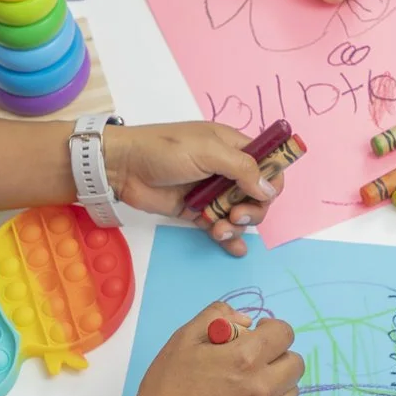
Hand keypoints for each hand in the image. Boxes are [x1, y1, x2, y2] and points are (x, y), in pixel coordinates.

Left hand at [104, 122, 279, 254]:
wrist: (123, 167)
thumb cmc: (165, 150)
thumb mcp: (207, 151)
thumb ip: (242, 169)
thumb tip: (269, 190)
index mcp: (233, 146)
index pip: (268, 163)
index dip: (272, 180)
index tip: (264, 195)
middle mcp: (227, 169)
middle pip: (257, 194)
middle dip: (253, 209)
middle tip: (236, 215)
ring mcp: (212, 192)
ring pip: (240, 214)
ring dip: (236, 225)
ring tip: (219, 230)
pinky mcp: (197, 211)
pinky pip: (220, 226)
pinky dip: (230, 238)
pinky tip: (234, 248)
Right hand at [129, 305, 307, 395]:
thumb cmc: (167, 388)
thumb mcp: (183, 338)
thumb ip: (217, 316)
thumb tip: (247, 323)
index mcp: (246, 356)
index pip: (284, 332)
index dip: (269, 331)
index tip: (254, 339)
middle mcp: (264, 386)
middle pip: (294, 362)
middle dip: (276, 357)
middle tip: (251, 366)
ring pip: (294, 391)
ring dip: (278, 386)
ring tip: (251, 392)